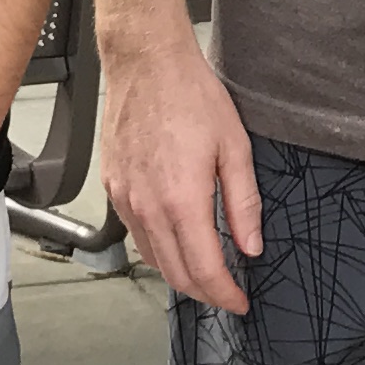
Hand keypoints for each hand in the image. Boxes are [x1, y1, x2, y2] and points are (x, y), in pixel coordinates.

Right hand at [98, 35, 258, 312]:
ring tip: (204, 270)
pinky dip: (157, 248)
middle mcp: (148, 206)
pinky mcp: (112, 187)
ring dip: (179, 274)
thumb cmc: (191, 95)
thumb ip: (244, 203)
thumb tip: (251, 245)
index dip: (224, 295)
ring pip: (151, 258)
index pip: (204, 270)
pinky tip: (175, 239)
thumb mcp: (235, 147)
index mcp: (182, 200)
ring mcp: (125, 198)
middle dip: (204, 292)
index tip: (239, 302)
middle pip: (174, 274)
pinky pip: (135, 233)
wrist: (146, 62)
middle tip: (226, 293)